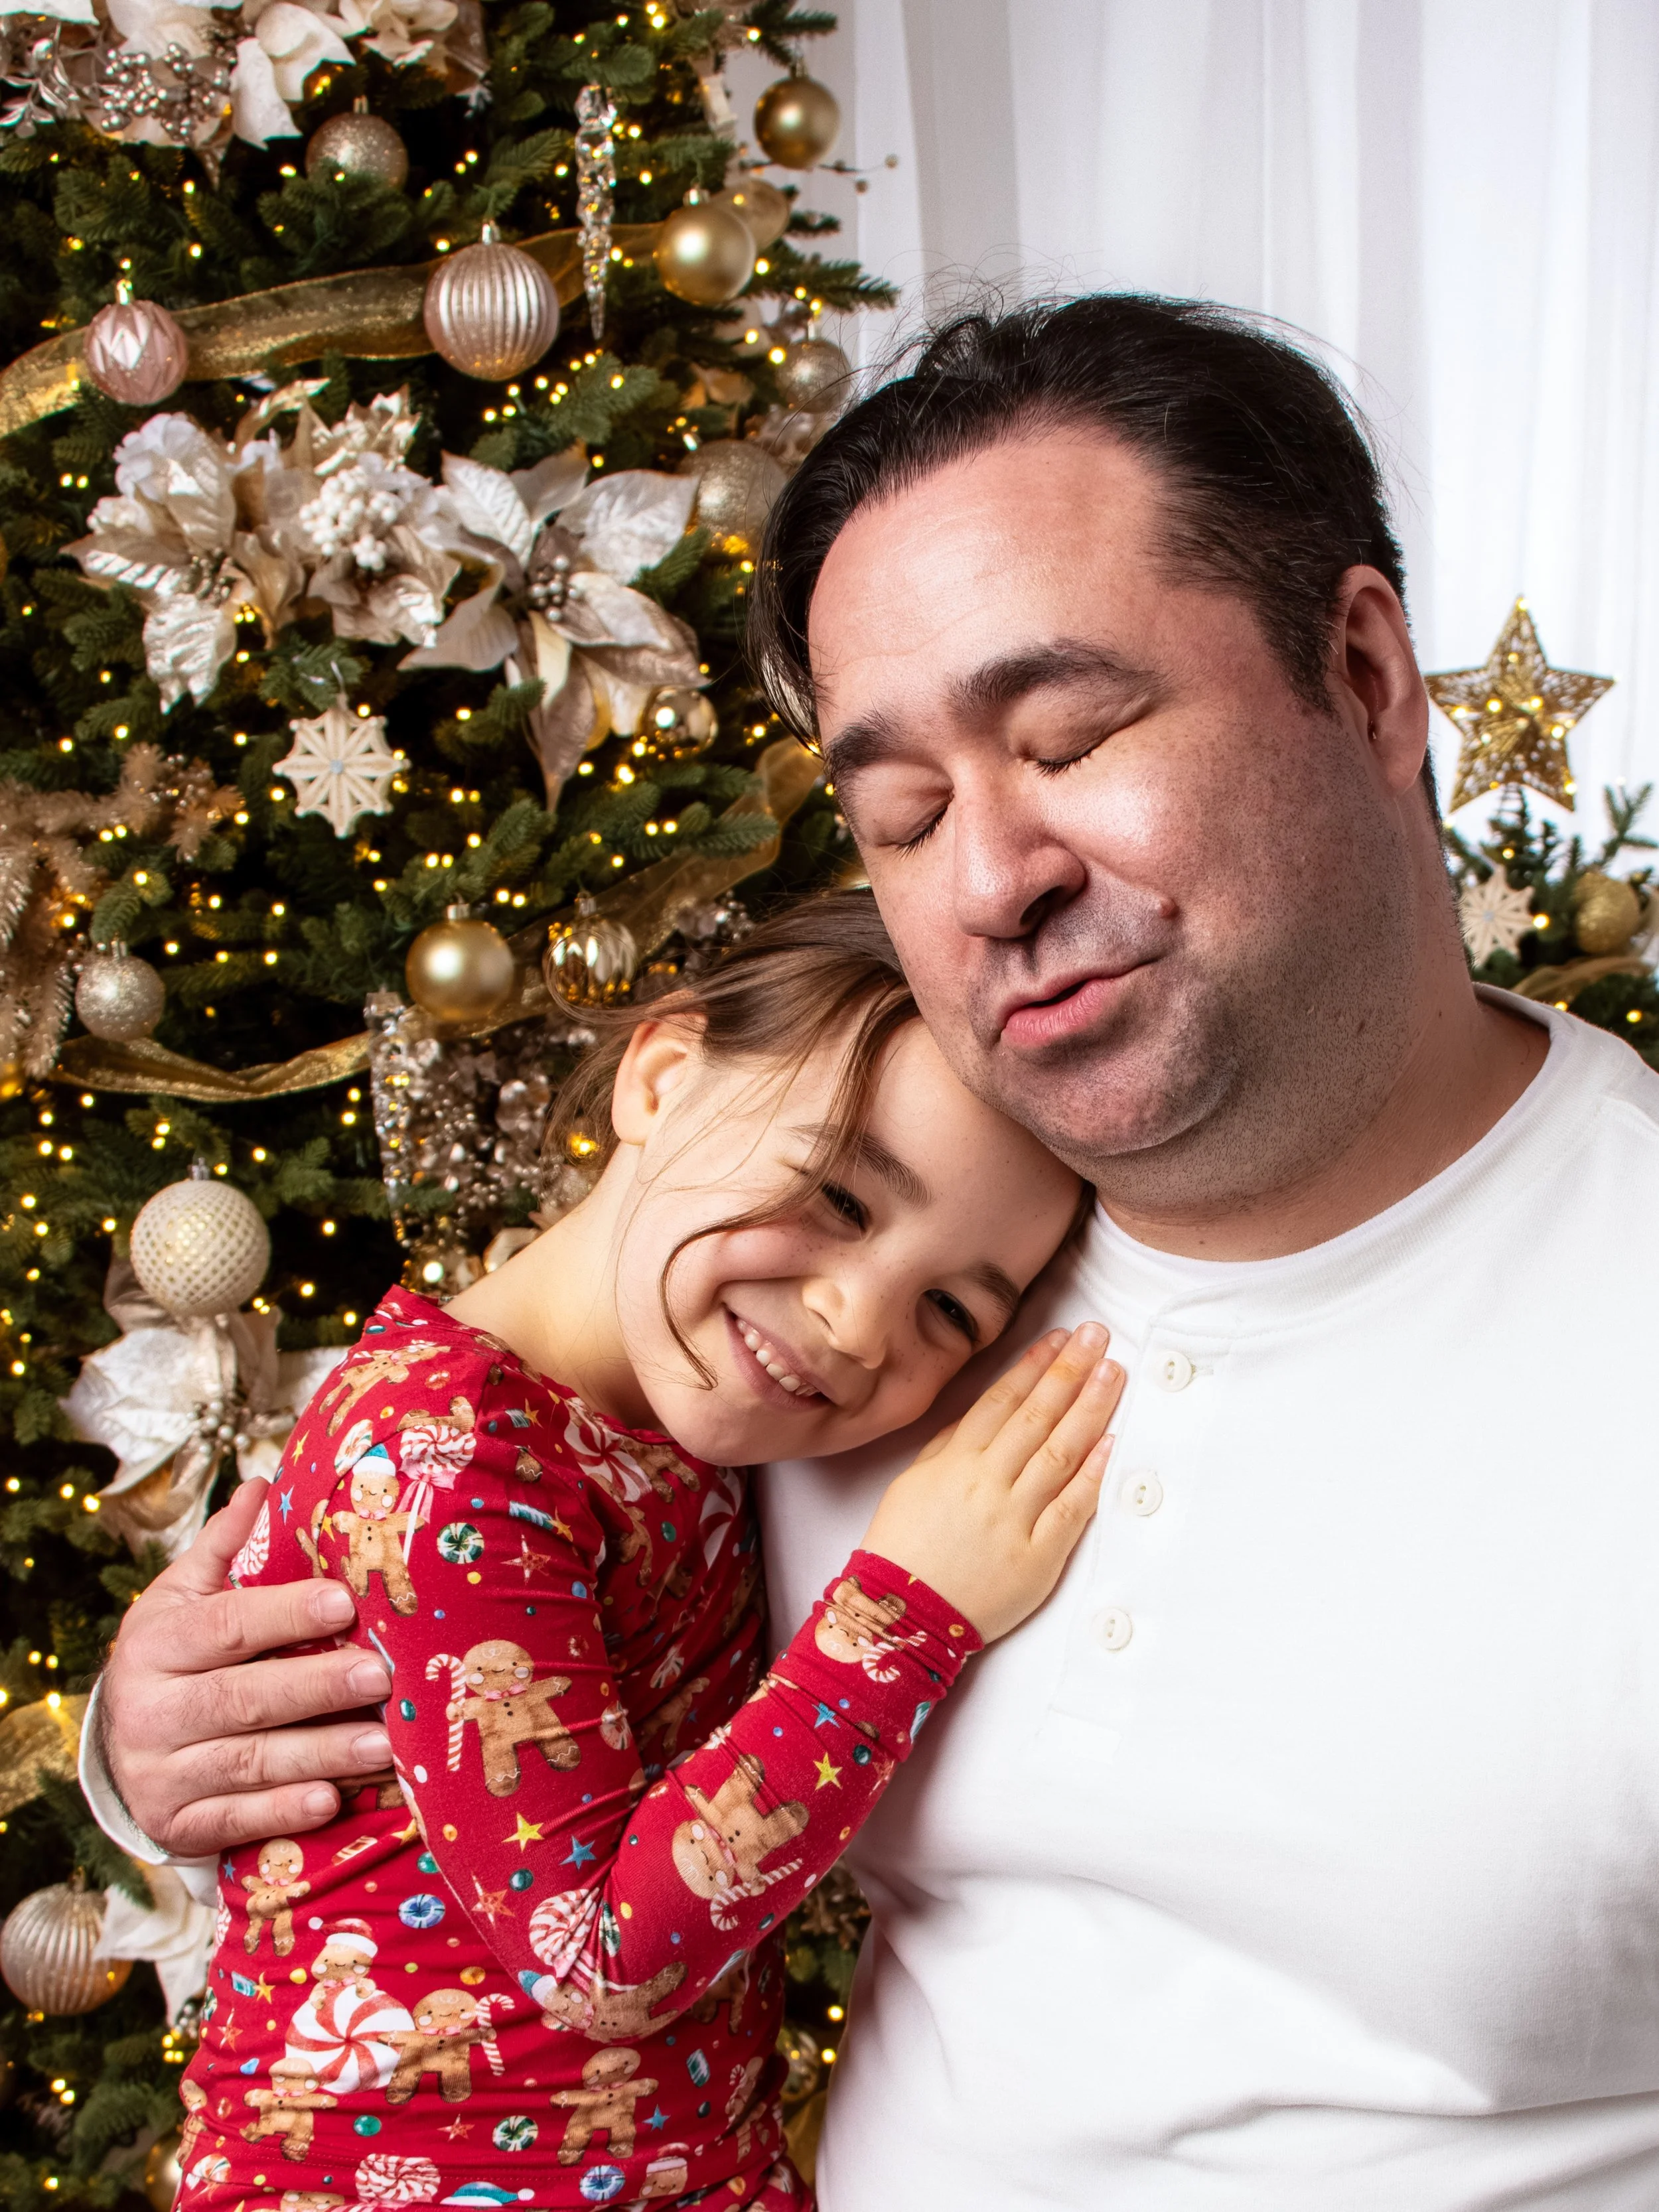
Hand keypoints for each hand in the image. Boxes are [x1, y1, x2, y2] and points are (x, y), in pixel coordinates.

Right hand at [96, 1478, 392, 1855]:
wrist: (119, 1746)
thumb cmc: (174, 1656)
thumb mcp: (183, 1598)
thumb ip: (224, 1546)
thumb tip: (262, 1483)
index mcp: (156, 1644)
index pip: (226, 1625)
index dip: (285, 1614)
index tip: (343, 1602)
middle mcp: (150, 1711)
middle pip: (242, 1698)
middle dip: (316, 1688)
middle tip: (380, 1676)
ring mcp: (159, 1774)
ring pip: (247, 1762)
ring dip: (319, 1754)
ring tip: (382, 1743)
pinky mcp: (175, 1825)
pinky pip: (234, 1821)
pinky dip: (283, 1811)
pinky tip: (330, 1800)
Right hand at [860, 1325, 1123, 1642]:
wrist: (901, 1618)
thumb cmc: (903, 1548)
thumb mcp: (914, 1482)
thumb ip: (951, 1445)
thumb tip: (990, 1410)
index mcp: (955, 1463)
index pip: (1002, 1402)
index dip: (1034, 1366)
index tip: (1060, 1338)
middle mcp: (987, 1484)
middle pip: (1036, 1417)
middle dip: (1070, 1372)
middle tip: (1098, 1338)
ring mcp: (1014, 1519)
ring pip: (1058, 1453)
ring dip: (1089, 1410)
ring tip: (1112, 1374)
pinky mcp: (1037, 1557)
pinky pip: (1070, 1509)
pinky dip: (1092, 1474)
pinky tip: (1111, 1442)